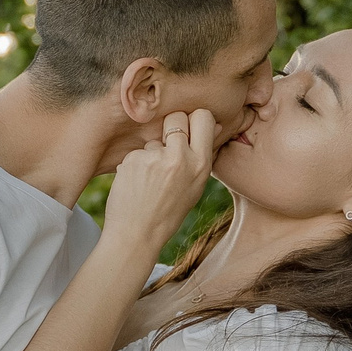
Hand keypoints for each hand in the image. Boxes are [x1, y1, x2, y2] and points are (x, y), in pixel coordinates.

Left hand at [103, 109, 217, 252]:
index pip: (203, 116)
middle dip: (171, 126)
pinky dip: (136, 165)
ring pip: (154, 139)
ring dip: (152, 153)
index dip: (195, 119)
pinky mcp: (133, 159)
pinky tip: (137, 184)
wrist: (137, 234)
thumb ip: (203, 155)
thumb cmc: (169, 211)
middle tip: (167, 146)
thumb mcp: (196, 185)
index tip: (190, 128)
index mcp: (201, 164)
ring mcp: (155, 157)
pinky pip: (137, 152)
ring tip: (150, 181)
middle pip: (176, 116)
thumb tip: (218, 123)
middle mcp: (180, 157)